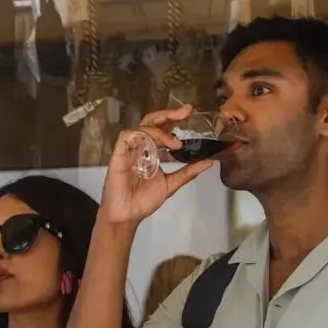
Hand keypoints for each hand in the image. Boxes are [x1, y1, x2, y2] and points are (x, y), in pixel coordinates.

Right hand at [100, 107, 215, 227]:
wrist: (127, 215)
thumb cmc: (143, 201)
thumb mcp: (171, 184)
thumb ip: (188, 172)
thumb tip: (209, 162)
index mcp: (152, 151)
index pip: (162, 128)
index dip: (174, 119)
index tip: (189, 113)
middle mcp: (141, 147)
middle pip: (151, 121)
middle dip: (168, 114)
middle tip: (185, 112)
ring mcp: (129, 150)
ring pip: (142, 127)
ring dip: (160, 131)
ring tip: (174, 144)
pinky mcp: (118, 154)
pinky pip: (127, 136)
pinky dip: (141, 136)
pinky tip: (153, 146)